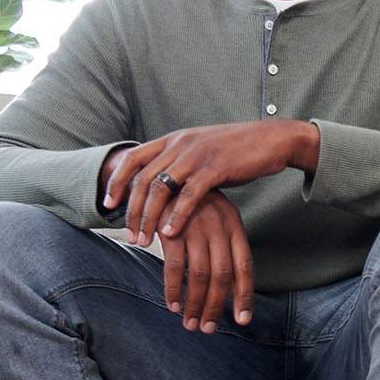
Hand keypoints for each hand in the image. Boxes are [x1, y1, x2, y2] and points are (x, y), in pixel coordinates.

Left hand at [102, 120, 319, 245]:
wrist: (271, 139)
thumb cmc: (236, 150)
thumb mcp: (200, 151)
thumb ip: (179, 163)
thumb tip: (160, 182)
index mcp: (173, 140)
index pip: (133, 159)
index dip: (117, 182)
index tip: (108, 205)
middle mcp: (179, 144)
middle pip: (143, 179)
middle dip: (132, 209)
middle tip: (129, 234)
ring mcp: (197, 155)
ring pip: (161, 188)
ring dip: (149, 217)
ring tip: (145, 240)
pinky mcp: (216, 167)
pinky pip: (190, 195)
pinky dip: (178, 215)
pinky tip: (171, 233)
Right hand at [154, 189, 253, 332]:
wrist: (165, 175)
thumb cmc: (193, 205)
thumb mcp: (216, 222)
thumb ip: (225, 253)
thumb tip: (233, 293)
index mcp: (234, 226)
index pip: (245, 267)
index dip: (245, 295)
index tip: (243, 320)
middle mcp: (219, 228)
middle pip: (223, 276)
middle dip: (216, 306)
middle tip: (209, 329)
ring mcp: (196, 228)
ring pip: (200, 276)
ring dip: (196, 304)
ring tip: (191, 324)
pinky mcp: (171, 230)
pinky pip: (174, 267)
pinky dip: (174, 290)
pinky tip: (173, 305)